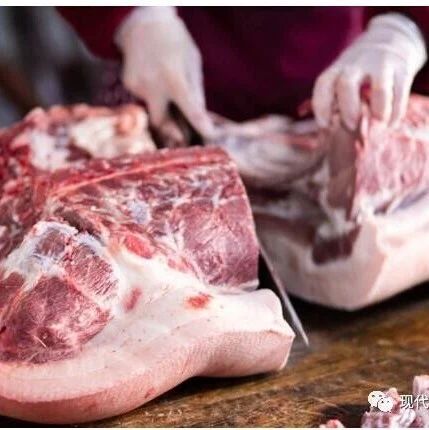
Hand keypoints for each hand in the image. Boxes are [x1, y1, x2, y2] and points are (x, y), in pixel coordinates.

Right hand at [115, 7, 213, 136]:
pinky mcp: (129, 84)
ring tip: (166, 87)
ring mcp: (138, 85)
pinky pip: (145, 98)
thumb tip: (201, 117)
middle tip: (180, 135)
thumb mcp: (193, 62)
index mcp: (174, 78)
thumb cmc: (175, 41)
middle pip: (161, 122)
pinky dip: (153, 95)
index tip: (209, 136)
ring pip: (152, 110)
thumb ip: (196, 91)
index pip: (190, 109)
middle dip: (170, 130)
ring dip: (162, 108)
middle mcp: (153, 85)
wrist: (143, 23)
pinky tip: (155, 78)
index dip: (201, 125)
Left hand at [312, 13, 426, 129]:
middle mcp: (357, 64)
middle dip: (347, 108)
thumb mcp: (342, 74)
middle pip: (347, 84)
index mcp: (338, 68)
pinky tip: (390, 124)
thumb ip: (332, 97)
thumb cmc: (359, 68)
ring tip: (377, 126)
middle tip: (350, 125)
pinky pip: (400, 94)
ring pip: (379, 89)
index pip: (323, 84)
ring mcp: (382, 64)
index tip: (324, 125)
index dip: (321, 105)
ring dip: (378, 111)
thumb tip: (320, 124)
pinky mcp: (403, 69)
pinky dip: (395, 112)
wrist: (393, 37)